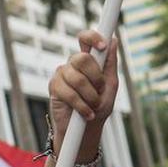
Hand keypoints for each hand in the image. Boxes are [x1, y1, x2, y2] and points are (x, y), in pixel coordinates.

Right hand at [47, 30, 119, 150]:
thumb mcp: (111, 86)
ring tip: (93, 106)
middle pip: (82, 58)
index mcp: (90, 60)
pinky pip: (69, 92)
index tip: (102, 46)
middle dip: (95, 78)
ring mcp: (62, 74)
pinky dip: (81, 105)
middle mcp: (74, 64)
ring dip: (90, 96)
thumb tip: (113, 40)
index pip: (86, 39)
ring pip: (77, 78)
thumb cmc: (100, 105)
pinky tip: (86, 113)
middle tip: (100, 91)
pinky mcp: (54, 87)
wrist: (87, 128)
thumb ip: (110, 63)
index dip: (93, 37)